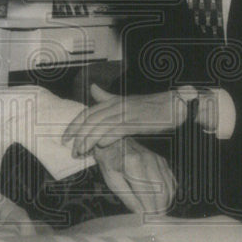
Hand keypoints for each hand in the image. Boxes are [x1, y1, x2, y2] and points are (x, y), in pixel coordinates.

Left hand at [63, 85, 187, 156]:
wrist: (175, 105)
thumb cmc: (152, 106)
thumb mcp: (126, 100)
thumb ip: (108, 98)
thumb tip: (92, 89)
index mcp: (114, 101)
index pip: (88, 112)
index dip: (74, 124)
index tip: (65, 137)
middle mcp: (118, 105)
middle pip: (91, 119)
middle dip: (78, 135)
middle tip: (70, 149)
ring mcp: (127, 113)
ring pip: (101, 126)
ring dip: (89, 140)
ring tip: (81, 152)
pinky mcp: (138, 121)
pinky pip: (118, 130)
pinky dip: (108, 138)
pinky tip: (101, 147)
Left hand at [93, 138, 176, 214]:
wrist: (114, 140)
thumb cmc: (110, 162)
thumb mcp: (112, 180)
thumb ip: (127, 197)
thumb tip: (140, 213)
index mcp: (134, 166)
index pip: (147, 195)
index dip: (149, 211)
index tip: (148, 223)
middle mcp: (149, 161)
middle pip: (161, 193)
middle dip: (159, 210)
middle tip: (154, 222)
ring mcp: (158, 160)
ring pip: (169, 188)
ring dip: (165, 203)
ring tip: (158, 214)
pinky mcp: (162, 161)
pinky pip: (171, 180)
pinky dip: (170, 193)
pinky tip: (163, 201)